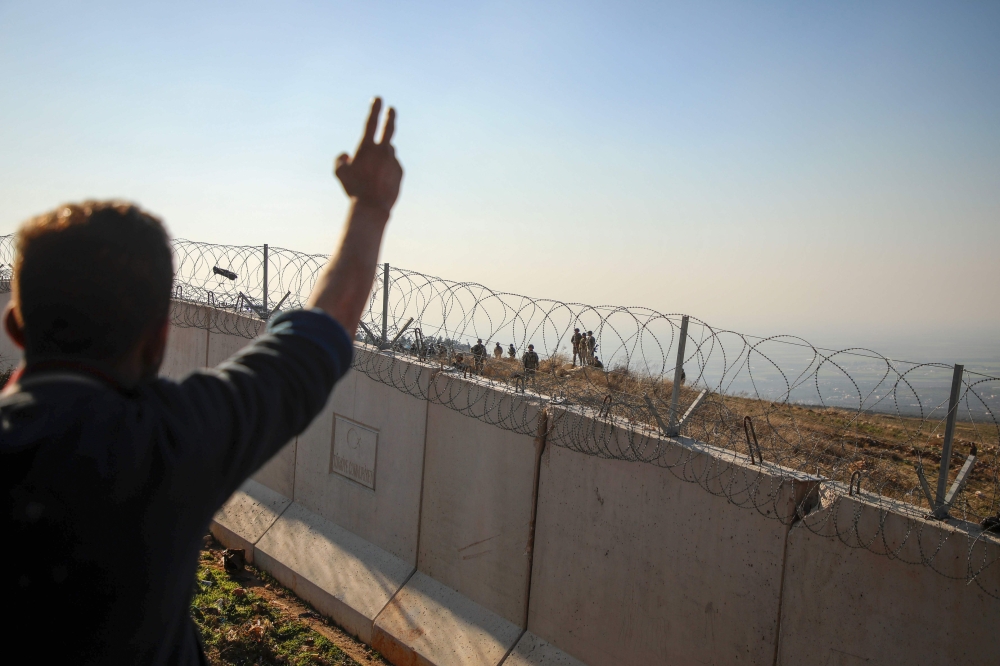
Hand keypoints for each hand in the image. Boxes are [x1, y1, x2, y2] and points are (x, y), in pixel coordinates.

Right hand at [335, 98, 402, 213]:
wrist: (373, 207)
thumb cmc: (354, 190)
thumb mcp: (340, 174)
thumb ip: (339, 161)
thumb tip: (346, 155)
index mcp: (367, 148)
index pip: (371, 123)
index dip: (374, 109)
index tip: (378, 98)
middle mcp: (382, 151)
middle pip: (389, 129)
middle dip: (390, 117)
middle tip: (392, 109)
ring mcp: (393, 160)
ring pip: (388, 152)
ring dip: (382, 156)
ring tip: (373, 172)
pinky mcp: (400, 171)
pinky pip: (392, 165)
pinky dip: (386, 169)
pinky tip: (380, 181)